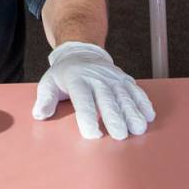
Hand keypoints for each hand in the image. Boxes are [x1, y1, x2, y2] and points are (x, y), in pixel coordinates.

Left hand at [32, 41, 155, 139]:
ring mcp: (112, 78)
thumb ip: (45, 99)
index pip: (83, 99)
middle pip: (107, 99)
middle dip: (115, 117)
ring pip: (124, 95)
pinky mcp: (124, 79)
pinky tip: (148, 115)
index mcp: (77, 80)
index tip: (92, 134)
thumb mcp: (48, 82)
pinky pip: (135, 90)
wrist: (81, 53)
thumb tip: (40, 114)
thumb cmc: (64, 75)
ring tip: (138, 128)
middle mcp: (97, 78)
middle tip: (120, 135)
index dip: (88, 116)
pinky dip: (143, 102)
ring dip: (132, 112)